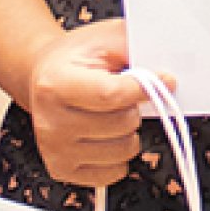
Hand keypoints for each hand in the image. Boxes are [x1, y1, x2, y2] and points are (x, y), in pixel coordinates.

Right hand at [22, 19, 164, 187]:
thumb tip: (166, 78)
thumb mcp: (104, 38)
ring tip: (112, 114)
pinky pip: (114, 172)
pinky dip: (119, 155)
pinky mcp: (62, 169)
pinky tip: (106, 135)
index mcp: (56, 83)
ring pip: (123, 151)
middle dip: (134, 107)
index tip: (164, 80)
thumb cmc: (76, 58)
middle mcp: (50, 120)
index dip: (144, 89)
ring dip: (129, 132)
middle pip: (122, 124)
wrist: (43, 76)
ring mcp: (54, 149)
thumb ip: (134, 49)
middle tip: (121, 96)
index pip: (111, 95)